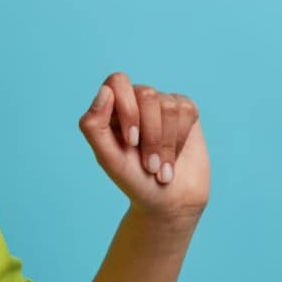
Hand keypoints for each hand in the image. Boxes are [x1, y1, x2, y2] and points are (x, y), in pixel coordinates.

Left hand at [77, 73, 210, 225]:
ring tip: (160, 167)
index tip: (131, 142)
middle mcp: (136, 100)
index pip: (117, 81)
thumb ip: (94, 125)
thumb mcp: (107, 158)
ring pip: (168, 105)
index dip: (127, 109)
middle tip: (148, 164)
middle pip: (146, 93)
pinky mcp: (186, 111)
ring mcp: (161, 104)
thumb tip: (105, 91)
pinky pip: (187, 110)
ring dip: (166, 144)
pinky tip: (174, 157)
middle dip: (151, 134)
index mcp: (111, 107)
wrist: (168, 200)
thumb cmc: (133, 179)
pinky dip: (180, 139)